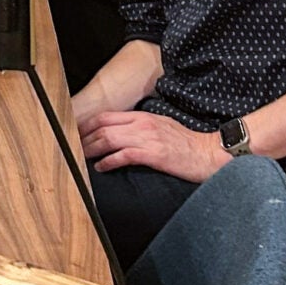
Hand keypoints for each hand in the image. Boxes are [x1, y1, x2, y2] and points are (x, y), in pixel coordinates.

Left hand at [78, 110, 227, 182]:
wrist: (210, 153)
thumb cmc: (187, 143)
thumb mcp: (161, 126)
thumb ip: (140, 126)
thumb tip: (119, 133)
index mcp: (143, 116)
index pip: (106, 116)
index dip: (87, 125)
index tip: (77, 133)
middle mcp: (142, 124)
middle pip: (103, 127)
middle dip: (84, 138)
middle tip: (74, 148)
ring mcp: (147, 138)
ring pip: (109, 139)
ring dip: (92, 149)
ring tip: (83, 158)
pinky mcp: (154, 154)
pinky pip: (123, 155)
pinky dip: (108, 161)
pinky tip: (102, 167)